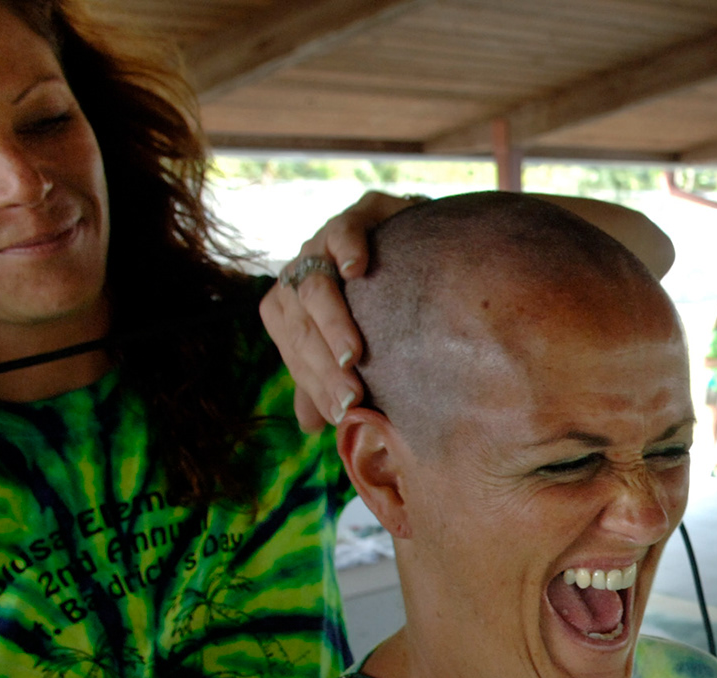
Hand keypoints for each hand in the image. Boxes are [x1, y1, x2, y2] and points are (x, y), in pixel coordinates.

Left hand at [259, 191, 421, 434]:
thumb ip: (328, 379)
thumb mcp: (359, 348)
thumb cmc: (389, 309)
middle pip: (301, 323)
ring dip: (333, 322)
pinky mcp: (358, 213)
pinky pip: (344, 229)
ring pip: (314, 284)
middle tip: (351, 400)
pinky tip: (356, 270)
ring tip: (353, 355)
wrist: (427, 250)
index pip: (294, 349)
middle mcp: (300, 272)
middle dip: (325, 366)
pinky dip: (346, 249)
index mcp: (290, 307)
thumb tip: (310, 425)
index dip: (314, 384)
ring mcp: (324, 241)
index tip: (342, 415)